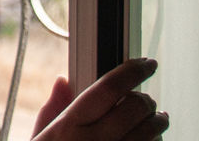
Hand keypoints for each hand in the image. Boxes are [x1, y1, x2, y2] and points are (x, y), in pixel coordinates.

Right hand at [32, 59, 167, 139]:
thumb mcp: (39, 138)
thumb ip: (53, 109)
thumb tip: (64, 81)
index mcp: (70, 125)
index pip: (110, 88)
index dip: (133, 71)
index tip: (146, 64)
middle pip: (135, 108)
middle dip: (146, 99)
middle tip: (147, 99)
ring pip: (151, 133)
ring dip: (158, 122)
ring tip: (157, 119)